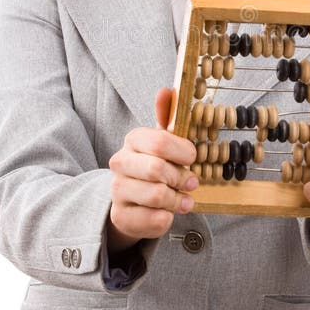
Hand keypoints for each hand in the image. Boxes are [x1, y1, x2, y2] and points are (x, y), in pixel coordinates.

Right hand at [107, 87, 197, 252]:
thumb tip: (167, 90)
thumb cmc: (155, 166)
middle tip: (192, 182)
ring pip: (156, 196)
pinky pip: (154, 219)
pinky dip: (169, 217)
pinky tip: (170, 212)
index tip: (191, 159)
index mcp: (133, 140)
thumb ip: (168, 117)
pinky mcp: (121, 216)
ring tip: (184, 200)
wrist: (134, 201)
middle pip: (157, 169)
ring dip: (178, 200)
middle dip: (181, 178)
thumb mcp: (165, 141)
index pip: (160, 142)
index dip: (183, 152)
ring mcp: (117, 190)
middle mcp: (119, 162)